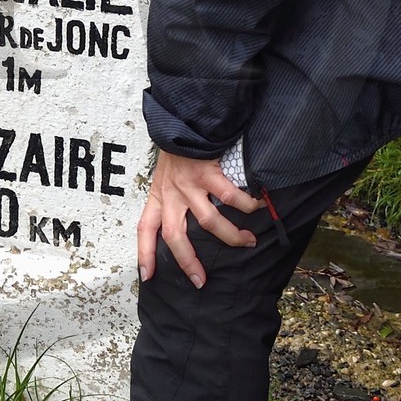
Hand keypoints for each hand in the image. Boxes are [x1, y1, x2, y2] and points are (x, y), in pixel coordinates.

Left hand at [137, 150, 259, 288]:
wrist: (185, 120)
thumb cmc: (179, 148)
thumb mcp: (165, 174)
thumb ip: (173, 195)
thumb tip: (188, 216)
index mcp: (158, 195)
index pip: (145, 229)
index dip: (144, 253)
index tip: (147, 276)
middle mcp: (171, 194)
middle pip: (175, 237)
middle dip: (189, 262)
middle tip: (201, 280)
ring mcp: (189, 185)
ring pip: (209, 222)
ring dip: (231, 236)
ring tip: (248, 242)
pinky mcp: (207, 173)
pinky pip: (229, 196)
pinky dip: (246, 204)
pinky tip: (256, 207)